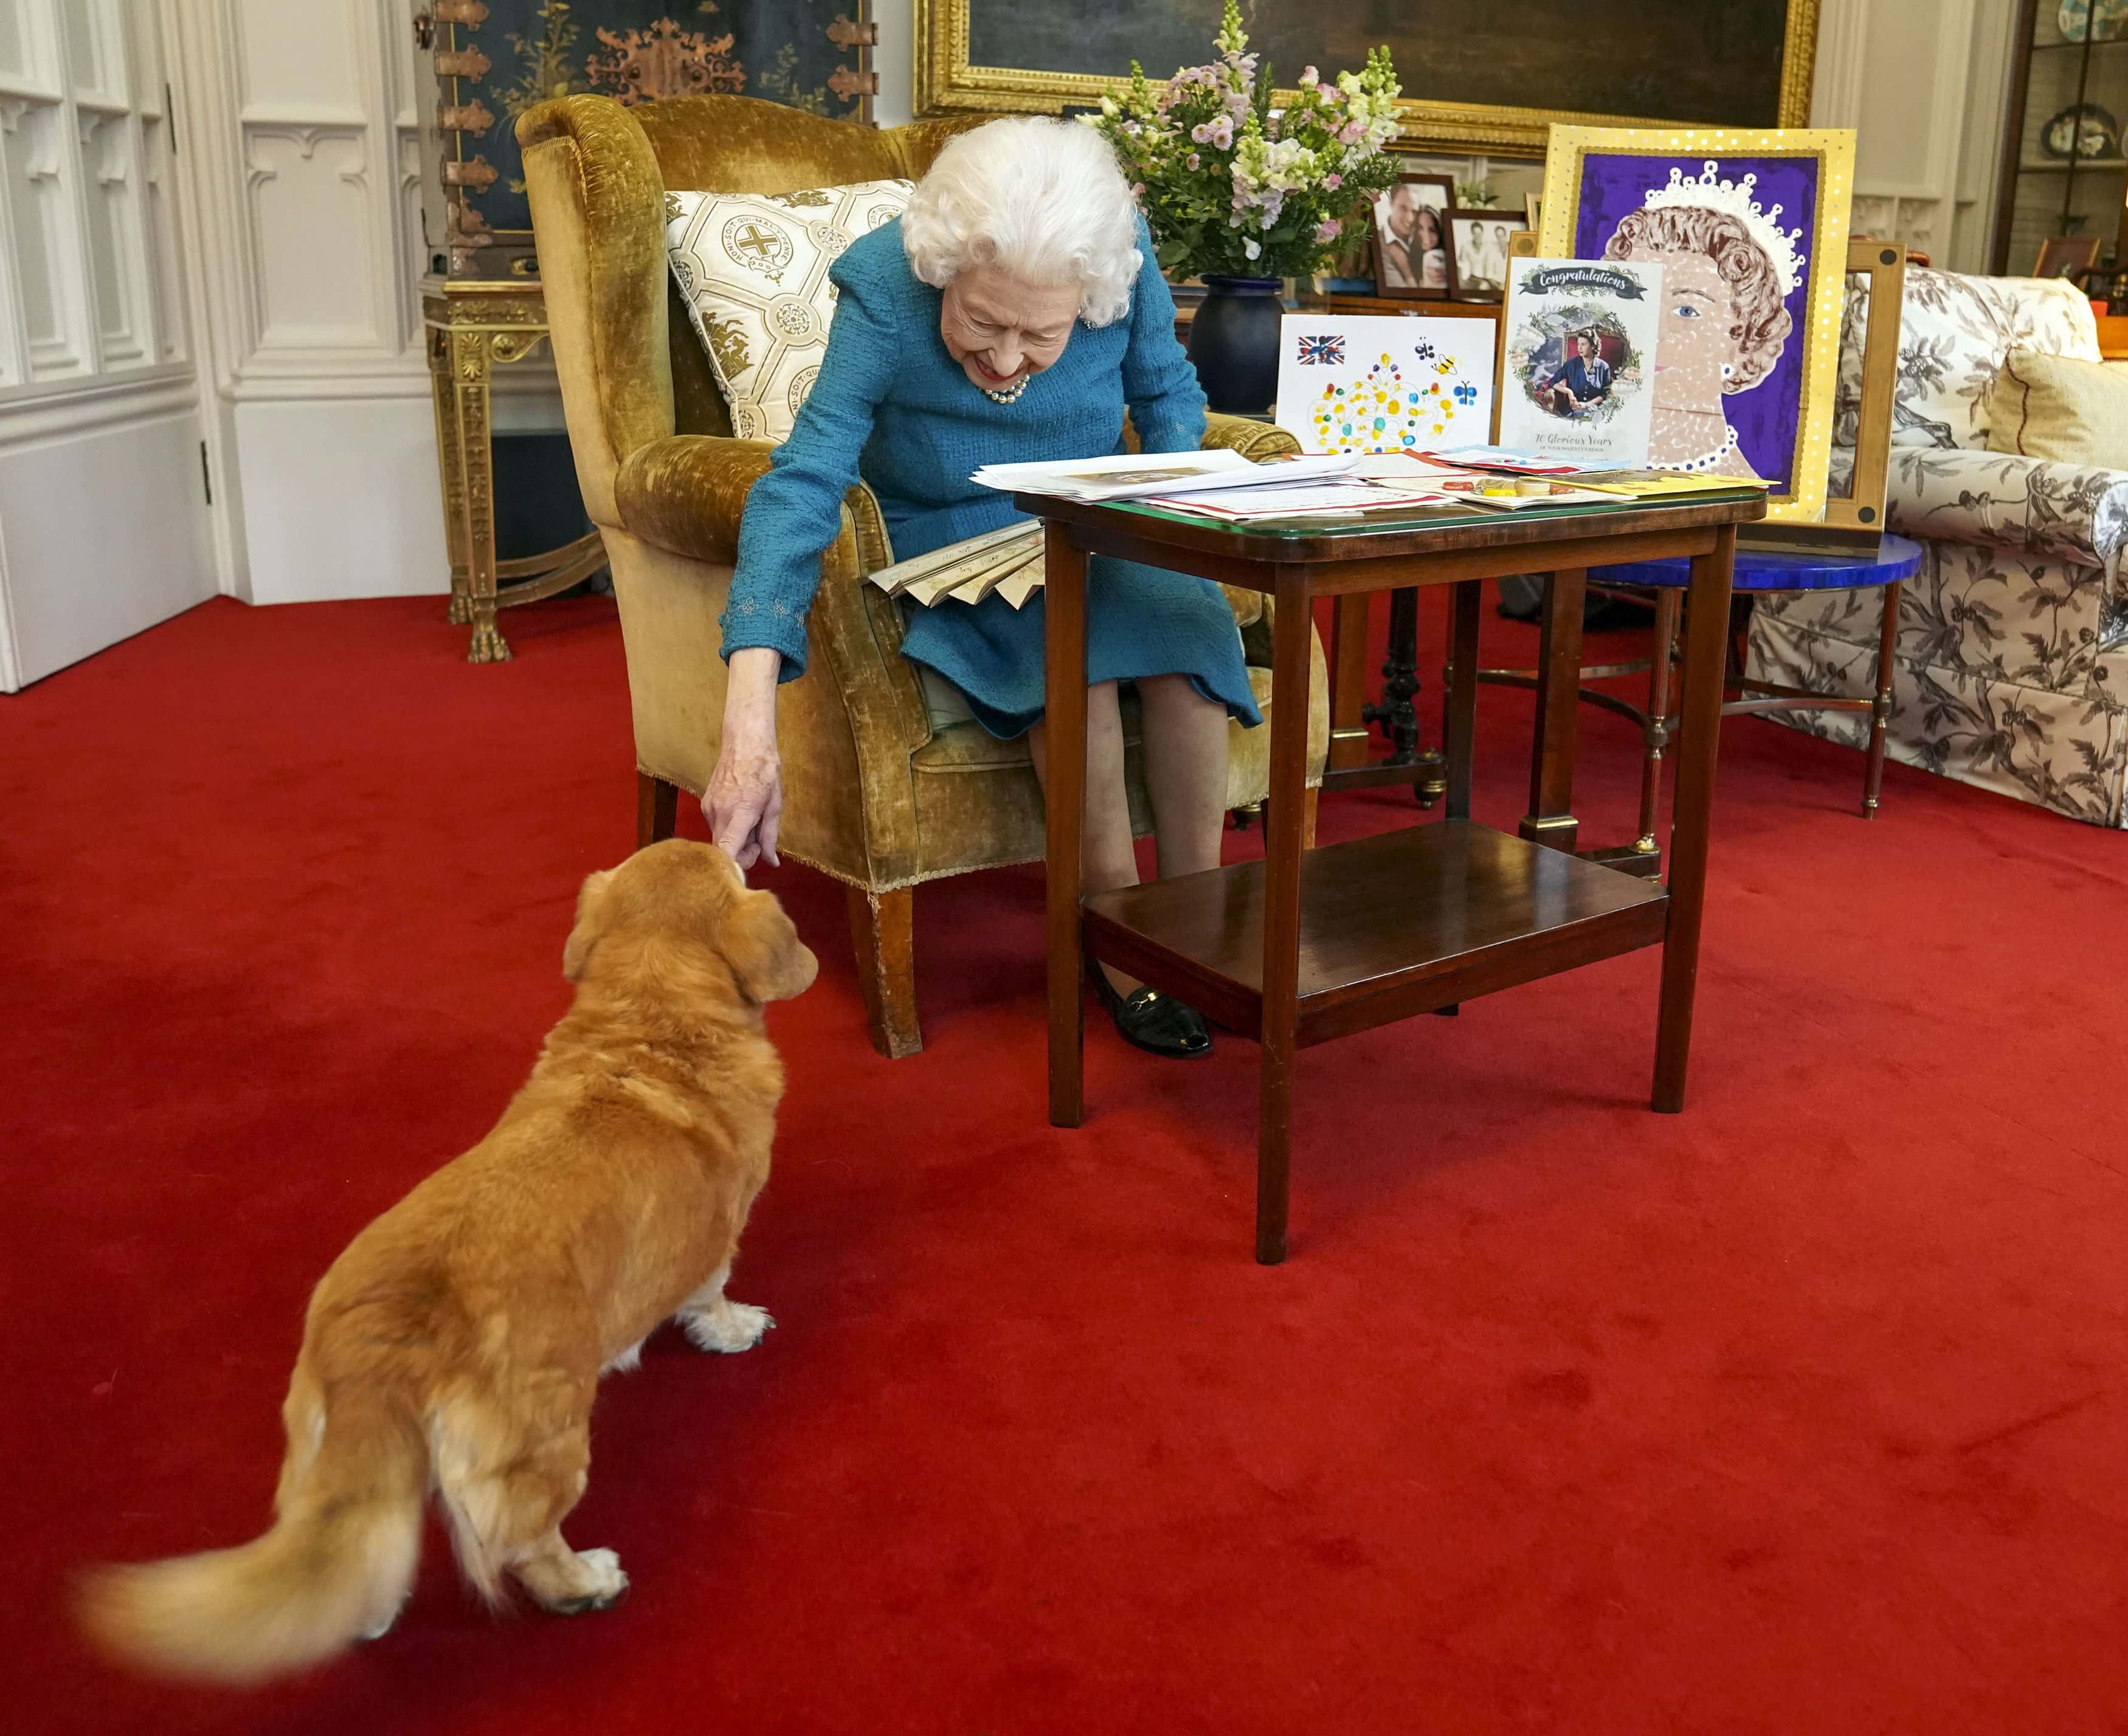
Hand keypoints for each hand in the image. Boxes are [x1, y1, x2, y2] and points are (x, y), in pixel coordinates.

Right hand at [704, 648, 783, 869]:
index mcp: (739, 813)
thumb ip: (769, 837)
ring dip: (737, 840)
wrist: (745, 743)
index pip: (727, 851)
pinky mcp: (705, 805)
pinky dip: (730, 829)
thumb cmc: (765, 771)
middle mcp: (719, 813)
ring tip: (752, 821)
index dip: (734, 868)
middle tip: (759, 842)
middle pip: (724, 851)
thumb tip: (771, 862)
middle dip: (742, 854)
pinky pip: (717, 827)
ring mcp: (709, 808)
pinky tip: (742, 814)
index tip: (747, 869)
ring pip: (721, 839)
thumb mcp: (775, 805)